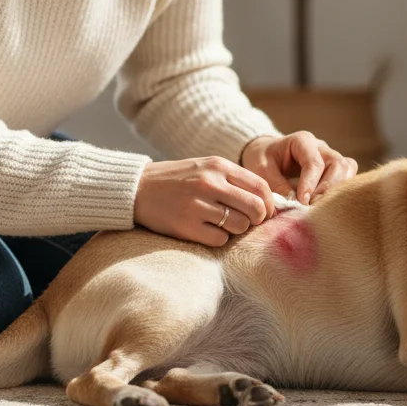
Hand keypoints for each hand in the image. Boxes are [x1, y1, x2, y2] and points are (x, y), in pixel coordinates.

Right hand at [133, 157, 275, 246]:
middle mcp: (209, 183)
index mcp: (217, 166)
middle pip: (256, 208)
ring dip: (236, 229)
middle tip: (248, 221)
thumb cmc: (176, 180)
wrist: (136, 188)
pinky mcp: (186, 226)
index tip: (265, 211)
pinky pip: (220, 239)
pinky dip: (218, 238)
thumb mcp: (205, 168)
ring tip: (222, 224)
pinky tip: (206, 230)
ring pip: (240, 225)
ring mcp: (197, 205)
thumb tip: (266, 201)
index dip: (269, 203)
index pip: (260, 186)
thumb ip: (233, 180)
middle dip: (257, 219)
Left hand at [240, 132, 357, 205]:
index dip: (310, 184)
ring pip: (348, 169)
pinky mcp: (334, 170)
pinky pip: (347, 178)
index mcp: (302, 141)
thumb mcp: (261, 170)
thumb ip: (277, 185)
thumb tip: (294, 205)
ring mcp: (330, 157)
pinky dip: (340, 192)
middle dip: (328, 188)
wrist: (266, 155)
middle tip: (313, 206)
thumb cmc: (263, 160)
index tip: (302, 202)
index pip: (314, 162)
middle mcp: (321, 147)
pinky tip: (327, 205)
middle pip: (339, 164)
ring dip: (338, 190)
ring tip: (321, 206)